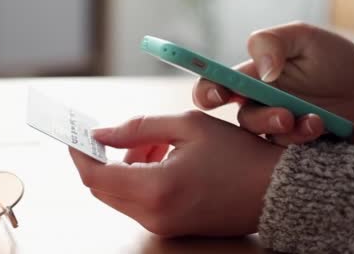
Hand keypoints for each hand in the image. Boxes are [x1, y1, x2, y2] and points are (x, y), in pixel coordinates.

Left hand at [70, 111, 282, 237]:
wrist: (277, 191)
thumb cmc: (237, 153)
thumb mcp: (186, 125)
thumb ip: (136, 127)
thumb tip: (99, 133)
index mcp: (155, 189)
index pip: (94, 176)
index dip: (80, 153)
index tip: (76, 134)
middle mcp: (153, 215)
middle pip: (103, 187)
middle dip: (108, 157)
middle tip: (131, 134)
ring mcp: (162, 226)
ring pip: (121, 194)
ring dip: (127, 166)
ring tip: (158, 143)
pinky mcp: (171, 228)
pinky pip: (139, 202)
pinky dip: (141, 179)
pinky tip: (166, 159)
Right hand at [193, 22, 353, 144]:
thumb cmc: (328, 58)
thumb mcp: (302, 36)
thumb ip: (271, 42)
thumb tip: (263, 71)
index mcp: (249, 79)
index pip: (213, 87)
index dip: (207, 94)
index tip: (220, 96)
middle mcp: (258, 107)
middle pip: (242, 121)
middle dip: (261, 120)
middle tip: (284, 117)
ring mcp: (278, 130)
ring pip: (269, 140)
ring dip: (291, 133)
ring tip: (317, 122)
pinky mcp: (298, 148)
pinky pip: (294, 153)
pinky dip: (312, 141)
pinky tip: (332, 127)